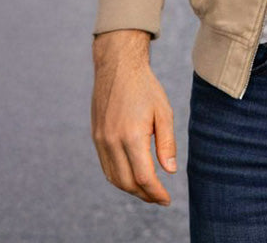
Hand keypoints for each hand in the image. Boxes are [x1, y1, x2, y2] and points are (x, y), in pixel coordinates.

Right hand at [91, 29, 176, 205]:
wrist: (118, 67)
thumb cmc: (145, 87)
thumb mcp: (163, 111)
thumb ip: (167, 143)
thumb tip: (170, 171)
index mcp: (132, 135)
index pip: (144, 177)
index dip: (156, 193)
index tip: (167, 200)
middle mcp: (112, 141)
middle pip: (127, 183)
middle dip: (145, 195)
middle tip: (160, 198)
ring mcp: (101, 141)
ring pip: (114, 178)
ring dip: (131, 189)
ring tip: (148, 190)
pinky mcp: (96, 137)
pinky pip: (106, 167)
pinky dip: (119, 178)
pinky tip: (132, 176)